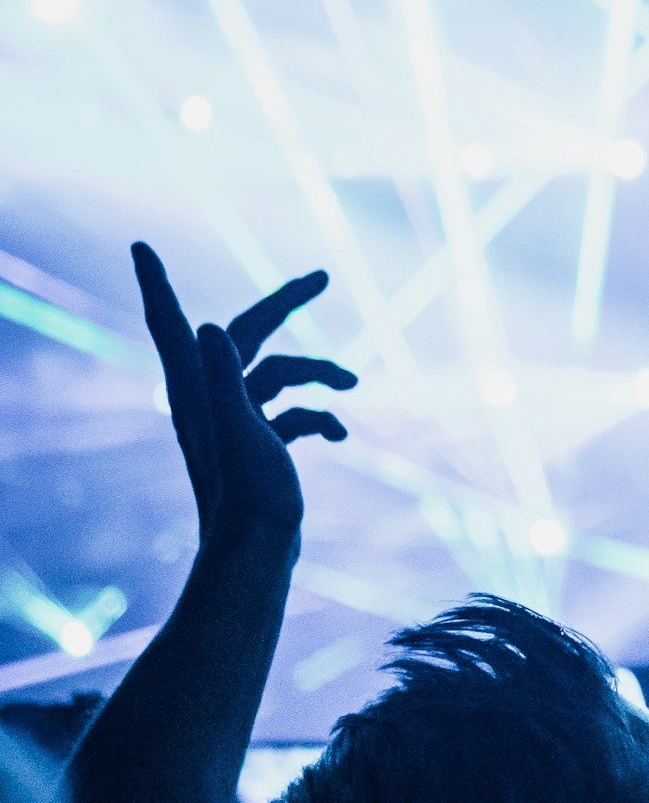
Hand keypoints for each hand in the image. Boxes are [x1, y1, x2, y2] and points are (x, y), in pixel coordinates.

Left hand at [133, 245, 352, 548]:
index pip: (171, 323)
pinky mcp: (261, 446)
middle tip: (323, 277)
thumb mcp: (238, 432)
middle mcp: (211, 400)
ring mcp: (237, 423)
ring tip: (354, 386)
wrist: (258, 556)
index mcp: (196, 390)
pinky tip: (342, 436)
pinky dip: (321, 417)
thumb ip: (223, 378)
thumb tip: (205, 326)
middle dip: (285, 304)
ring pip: (281, 375)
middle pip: (247, 334)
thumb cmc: (247, 498)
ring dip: (321, 375)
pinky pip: (294, 414)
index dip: (155, 283)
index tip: (140, 246)